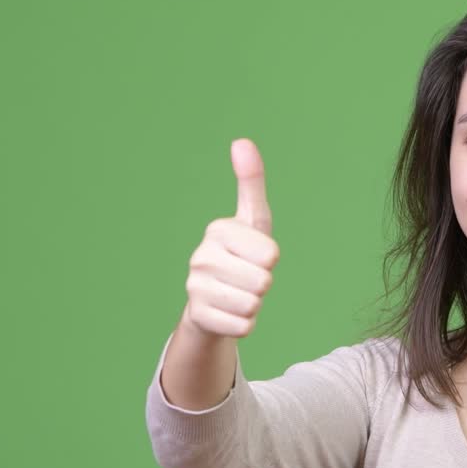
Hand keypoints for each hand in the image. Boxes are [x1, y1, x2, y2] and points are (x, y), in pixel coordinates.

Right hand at [182, 138, 279, 337]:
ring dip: (254, 303)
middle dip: (262, 284)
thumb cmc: (240, 253)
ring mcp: (195, 288)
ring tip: (238, 293)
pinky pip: (243, 326)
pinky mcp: (199, 317)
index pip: (271, 254)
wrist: (211, 298)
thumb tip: (242, 141)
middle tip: (246, 278)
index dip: (270, 259)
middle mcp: (200, 256)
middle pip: (264, 281)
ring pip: (253, 305)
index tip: (253, 255)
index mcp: (217, 229)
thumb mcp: (251, 219)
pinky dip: (244, 323)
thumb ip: (251, 181)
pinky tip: (229, 311)